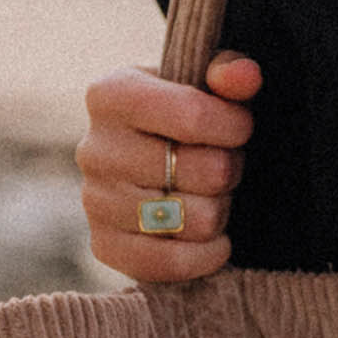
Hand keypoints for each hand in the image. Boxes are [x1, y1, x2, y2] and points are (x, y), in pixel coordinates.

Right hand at [76, 53, 260, 283]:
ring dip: (220, 210)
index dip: (234, 126)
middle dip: (229, 169)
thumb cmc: (187, 116)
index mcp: (111, 94)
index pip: (192, 114)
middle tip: (224, 164)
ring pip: (195, 219)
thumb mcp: (206, 84)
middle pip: (203, 170)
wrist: (156, 160)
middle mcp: (92, 147)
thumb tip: (244, 77)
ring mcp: (94, 200)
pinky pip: (169, 264)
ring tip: (211, 194)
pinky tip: (214, 238)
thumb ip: (228, 73)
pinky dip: (205, 255)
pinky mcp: (103, 245)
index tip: (241, 128)